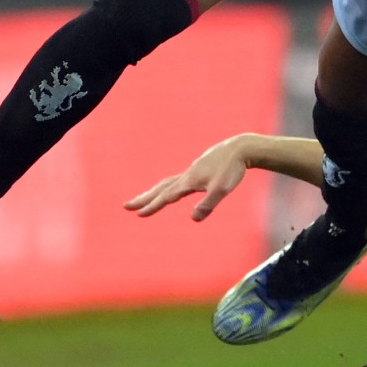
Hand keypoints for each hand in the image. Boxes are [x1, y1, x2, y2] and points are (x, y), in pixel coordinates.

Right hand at [123, 136, 254, 221]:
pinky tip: (173, 189)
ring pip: (167, 183)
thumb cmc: (232, 170)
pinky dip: (168, 186)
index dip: (152, 206)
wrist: (240, 148)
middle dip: (143, 198)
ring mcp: (192, 171)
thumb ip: (207, 205)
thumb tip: (192, 218)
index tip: (138, 214)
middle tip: (126, 206)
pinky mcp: (199, 168)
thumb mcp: (221, 190)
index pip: (166, 196)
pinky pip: (177, 180)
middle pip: (160, 188)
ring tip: (144, 199)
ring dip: (154, 192)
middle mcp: (187, 176)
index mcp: (189, 182)